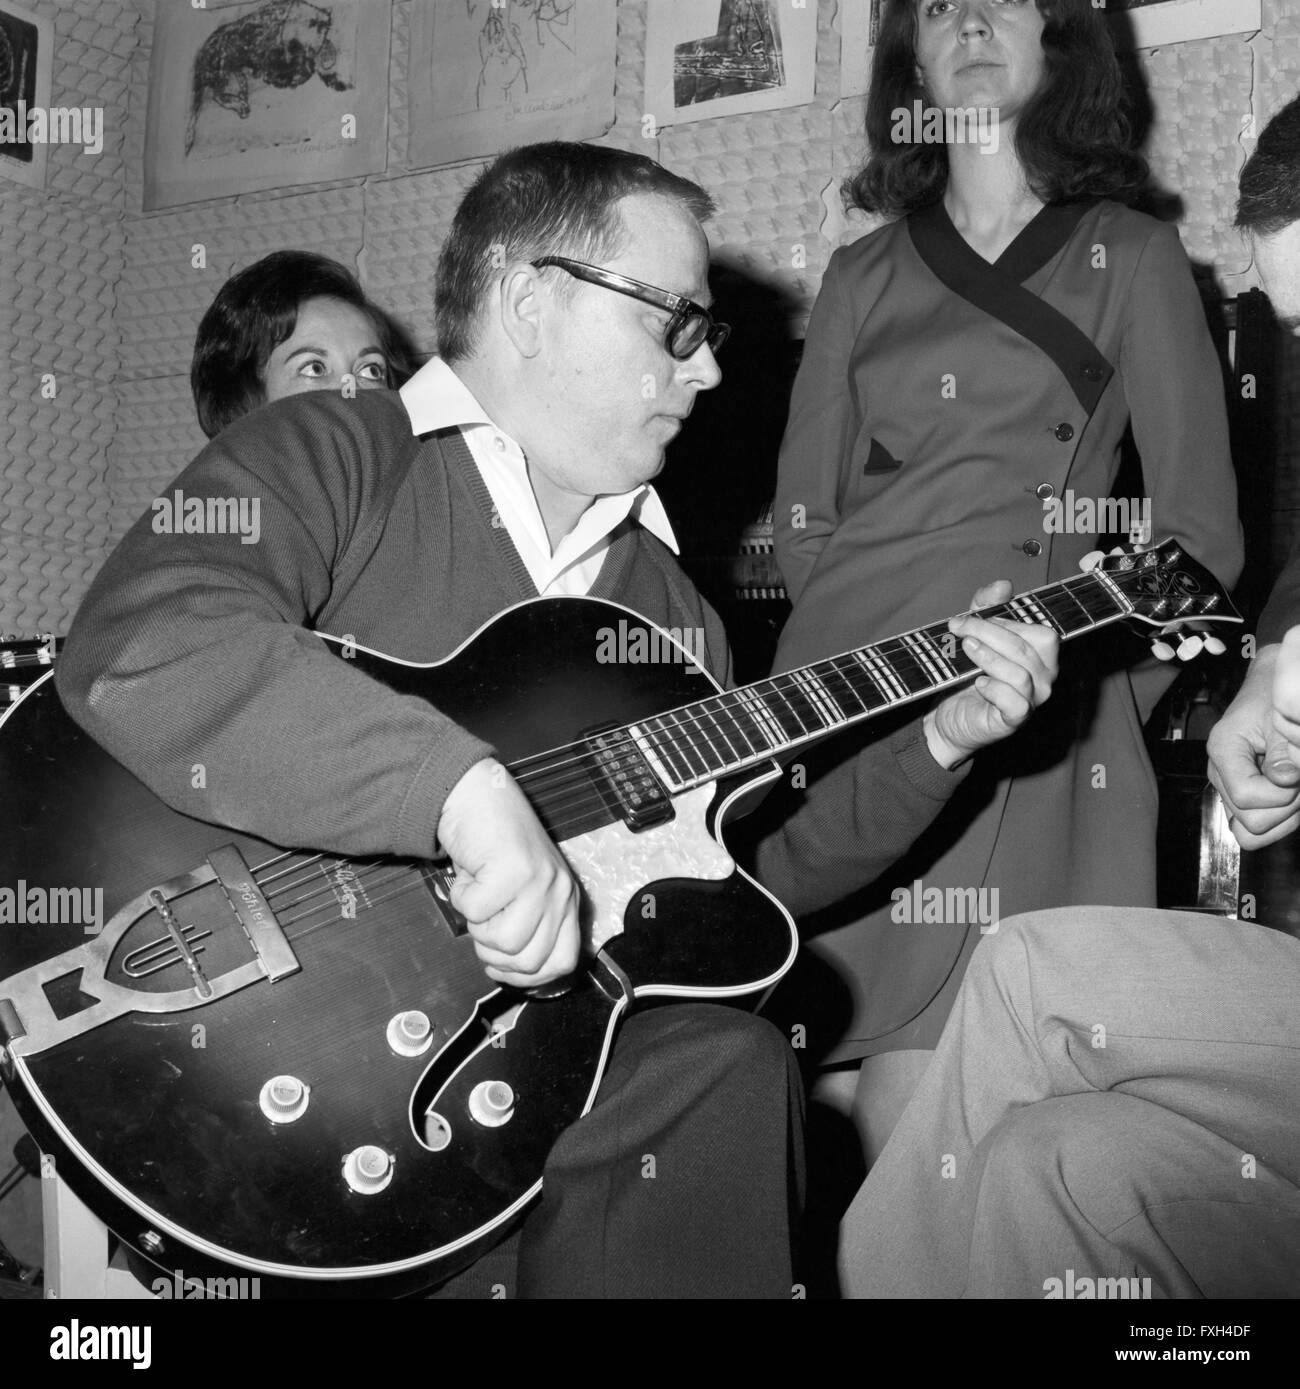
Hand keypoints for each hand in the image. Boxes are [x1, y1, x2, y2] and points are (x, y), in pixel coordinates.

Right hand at [436, 758, 580, 987]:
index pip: (563, 962)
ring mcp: (540, 881)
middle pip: (530, 961)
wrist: (478, 796)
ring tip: (478, 894)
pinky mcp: (513, 870)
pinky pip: (476, 912)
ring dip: (477, 924)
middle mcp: (561, 892)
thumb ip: (526, 925)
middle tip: (481, 923)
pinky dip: (461, 898)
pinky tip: (470, 875)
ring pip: (504, 942)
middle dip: (494, 953)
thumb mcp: (521, 890)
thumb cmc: (492, 847)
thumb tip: (514, 970)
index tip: (501, 967)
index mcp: (566, 900)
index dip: (528, 977)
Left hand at [924, 580, 1059, 769]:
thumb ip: (986, 608)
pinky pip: (1016, 702)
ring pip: (1021, 673)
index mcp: (1041, 655)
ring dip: (988, 657)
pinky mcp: (1016, 719)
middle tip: (959, 629)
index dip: (1007, 621)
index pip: (1040, 631)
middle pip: (1029, 648)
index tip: (972, 616)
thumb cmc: (966, 675)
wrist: (947, 715)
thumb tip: (1003, 584)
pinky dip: (995, 689)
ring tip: (965, 650)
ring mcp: (1033, 700)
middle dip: (990, 633)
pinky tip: (978, 683)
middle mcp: (1045, 677)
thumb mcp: (973, 635)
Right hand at [1207, 630, 1299, 847]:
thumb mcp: (1282, 719)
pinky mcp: (1240, 799)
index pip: (1246, 795)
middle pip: (1249, 821)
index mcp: (1223, 750)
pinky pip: (1254, 831)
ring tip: (1295, 790)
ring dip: (1283, 819)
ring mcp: (1227, 790)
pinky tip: (1290, 799)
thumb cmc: (1274, 699)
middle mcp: (1219, 775)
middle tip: (1299, 781)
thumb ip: (1284, 752)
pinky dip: (1279, 823)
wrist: (1269, 690)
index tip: (1296, 775)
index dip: (1281, 794)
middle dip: (1285, 807)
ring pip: (1250, 833)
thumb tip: (1284, 780)